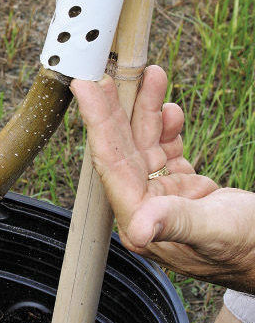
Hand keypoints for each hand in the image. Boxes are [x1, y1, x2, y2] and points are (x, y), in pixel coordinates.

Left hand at [71, 65, 254, 292]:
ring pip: (144, 145)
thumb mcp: (215, 231)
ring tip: (150, 74)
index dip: (97, 123)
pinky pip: (165, 150)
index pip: (111, 163)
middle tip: (102, 73)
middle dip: (113, 109)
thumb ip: (176, 224)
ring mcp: (162, 197)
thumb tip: (139, 229)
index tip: (85, 88)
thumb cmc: (249, 250)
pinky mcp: (181, 190)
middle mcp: (144, 208)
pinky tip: (169, 109)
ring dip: (145, 110)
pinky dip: (166, 128)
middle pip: (121, 149)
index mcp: (140, 220)